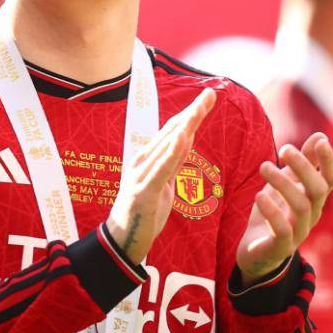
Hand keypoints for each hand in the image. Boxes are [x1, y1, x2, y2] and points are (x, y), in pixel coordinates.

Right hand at [106, 88, 216, 263]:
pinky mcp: (144, 192)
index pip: (172, 129)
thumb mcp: (163, 183)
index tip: (208, 96)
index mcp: (147, 157)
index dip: (190, 112)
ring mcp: (141, 175)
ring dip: (186, 126)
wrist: (122, 239)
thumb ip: (172, 162)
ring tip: (200, 109)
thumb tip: (185, 140)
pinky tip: (183, 138)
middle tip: (211, 94)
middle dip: (193, 112)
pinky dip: (172, 152)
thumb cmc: (143, 211)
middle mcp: (142, 160)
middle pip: (172, 131)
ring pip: (168, 146)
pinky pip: (162, 170)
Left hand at [236, 132, 332, 286]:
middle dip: (304, 167)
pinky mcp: (280, 247)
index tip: (321, 141)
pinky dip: (272, 212)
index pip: (331, 179)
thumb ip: (303, 162)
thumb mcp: (286, 183)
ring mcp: (298, 232)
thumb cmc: (273, 212)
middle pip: (318, 190)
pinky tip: (259, 196)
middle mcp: (311, 215)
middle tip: (285, 149)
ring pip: (301, 206)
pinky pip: (282, 230)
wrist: (256, 253)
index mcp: (314, 198)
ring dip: (282, 183)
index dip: (329, 161)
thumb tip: (321, 135)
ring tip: (263, 166)